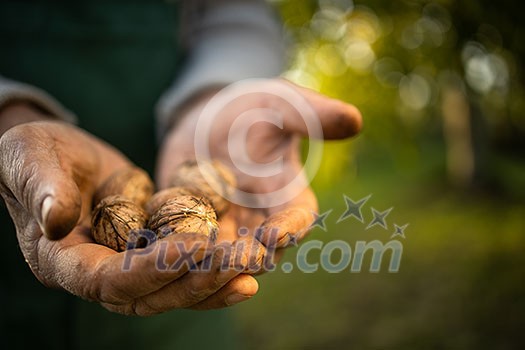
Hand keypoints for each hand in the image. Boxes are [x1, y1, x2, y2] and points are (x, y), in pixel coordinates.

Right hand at [0, 111, 255, 314]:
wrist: (55, 154)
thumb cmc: (33, 154)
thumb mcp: (31, 160)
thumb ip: (43, 189)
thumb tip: (56, 220)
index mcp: (62, 261)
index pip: (107, 282)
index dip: (150, 270)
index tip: (192, 246)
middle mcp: (97, 273)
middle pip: (149, 295)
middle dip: (194, 280)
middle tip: (238, 262)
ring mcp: (125, 265)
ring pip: (172, 288)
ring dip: (213, 281)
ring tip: (253, 267)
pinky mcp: (149, 250)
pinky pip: (183, 268)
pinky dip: (212, 268)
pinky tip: (247, 260)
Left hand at [157, 79, 361, 268]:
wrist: (208, 115)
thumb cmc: (253, 108)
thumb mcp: (282, 103)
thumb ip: (313, 114)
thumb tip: (355, 119)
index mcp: (288, 196)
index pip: (298, 218)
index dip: (289, 228)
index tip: (275, 232)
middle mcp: (259, 220)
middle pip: (260, 249)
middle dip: (248, 256)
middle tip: (233, 258)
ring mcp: (224, 227)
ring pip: (220, 257)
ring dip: (210, 263)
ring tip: (196, 261)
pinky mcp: (189, 226)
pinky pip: (184, 246)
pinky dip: (175, 252)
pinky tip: (160, 252)